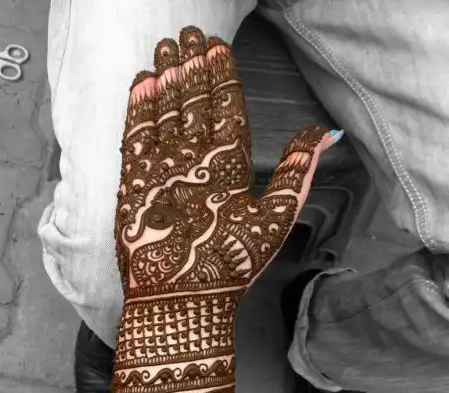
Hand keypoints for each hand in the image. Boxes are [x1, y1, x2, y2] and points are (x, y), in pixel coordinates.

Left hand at [115, 26, 339, 300]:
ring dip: (165, 75)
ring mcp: (160, 167)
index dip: (220, 74)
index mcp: (231, 163)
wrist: (181, 297)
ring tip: (166, 46)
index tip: (215, 46)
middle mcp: (194, 156)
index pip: (226, 105)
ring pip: (163, 110)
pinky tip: (140, 84)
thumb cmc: (231, 263)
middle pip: (192, 99)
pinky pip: (134, 134)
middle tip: (187, 33)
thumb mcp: (276, 220)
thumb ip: (296, 171)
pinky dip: (137, 106)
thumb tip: (322, 135)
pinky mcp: (133, 183)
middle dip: (191, 63)